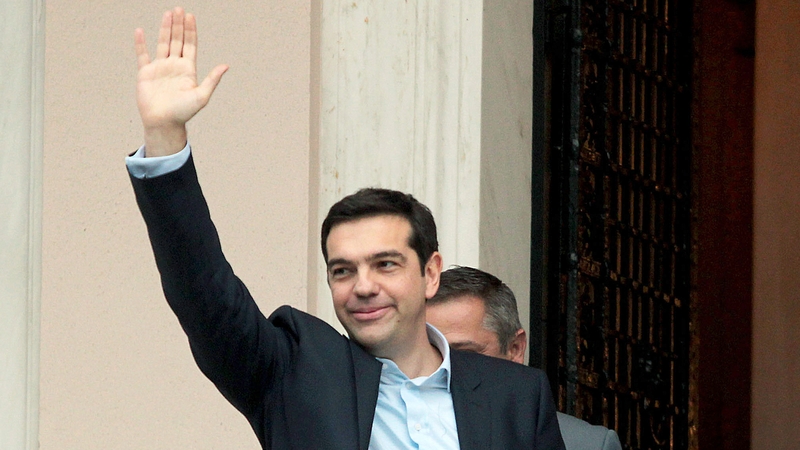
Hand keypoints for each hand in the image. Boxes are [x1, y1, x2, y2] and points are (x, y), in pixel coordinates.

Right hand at [134, 7, 227, 155]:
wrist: (163, 122)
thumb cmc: (183, 112)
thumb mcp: (201, 96)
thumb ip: (212, 79)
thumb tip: (226, 65)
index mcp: (188, 70)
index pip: (190, 45)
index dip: (190, 31)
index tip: (190, 16)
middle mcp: (174, 66)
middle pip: (177, 40)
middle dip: (179, 25)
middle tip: (179, 9)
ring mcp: (160, 68)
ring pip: (163, 43)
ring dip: (165, 29)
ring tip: (167, 14)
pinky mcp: (145, 73)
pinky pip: (142, 55)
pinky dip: (140, 43)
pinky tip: (140, 31)